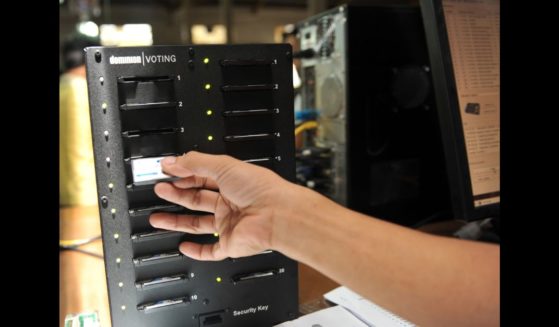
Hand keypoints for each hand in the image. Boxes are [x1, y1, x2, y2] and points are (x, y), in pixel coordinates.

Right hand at [149, 151, 295, 260]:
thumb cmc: (260, 188)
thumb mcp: (223, 166)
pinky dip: (197, 251)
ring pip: (198, 224)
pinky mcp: (230, 244)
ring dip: (176, 221)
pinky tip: (184, 246)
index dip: (183, 174)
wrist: (278, 215)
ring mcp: (229, 224)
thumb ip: (196, 162)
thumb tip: (173, 161)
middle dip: (176, 194)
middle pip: (196, 199)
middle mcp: (230, 202)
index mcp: (231, 181)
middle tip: (159, 190)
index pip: (201, 176)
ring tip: (157, 217)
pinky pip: (211, 251)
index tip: (166, 172)